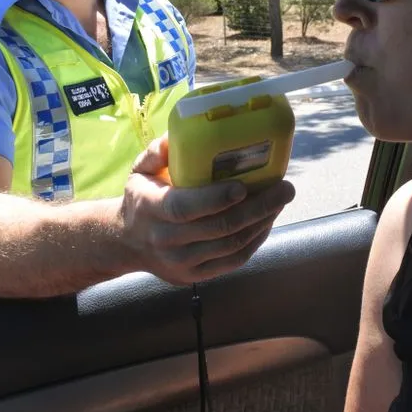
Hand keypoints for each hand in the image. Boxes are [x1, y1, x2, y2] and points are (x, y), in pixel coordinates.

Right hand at [120, 134, 294, 284]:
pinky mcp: (196, 276)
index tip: (244, 186)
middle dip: (258, 207)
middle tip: (284, 188)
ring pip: (232, 245)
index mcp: (152, 209)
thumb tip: (177, 135)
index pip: (185, 208)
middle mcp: (167, 240)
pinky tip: (267, 222)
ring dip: (262, 223)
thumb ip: (156, 152)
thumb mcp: (139, 170)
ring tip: (280, 201)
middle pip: (219, 227)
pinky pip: (234, 261)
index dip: (217, 199)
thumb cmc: (141, 198)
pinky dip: (255, 241)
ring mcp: (183, 262)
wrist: (127, 243)